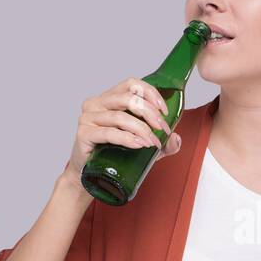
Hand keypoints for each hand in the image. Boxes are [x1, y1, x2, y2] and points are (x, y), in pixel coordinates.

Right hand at [59, 76, 182, 183]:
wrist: (90, 176)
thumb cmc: (114, 156)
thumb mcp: (143, 146)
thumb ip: (162, 143)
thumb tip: (176, 139)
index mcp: (109, 98)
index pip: (131, 84)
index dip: (150, 93)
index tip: (164, 111)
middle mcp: (96, 103)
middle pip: (128, 98)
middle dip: (150, 113)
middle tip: (162, 129)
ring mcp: (87, 117)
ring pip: (120, 116)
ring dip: (141, 129)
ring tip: (152, 142)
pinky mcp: (83, 134)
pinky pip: (109, 133)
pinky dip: (127, 138)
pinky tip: (139, 144)